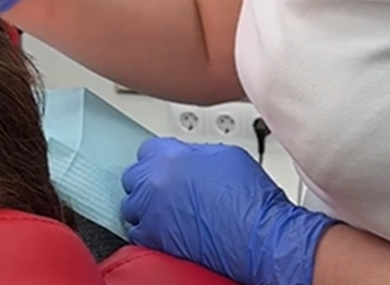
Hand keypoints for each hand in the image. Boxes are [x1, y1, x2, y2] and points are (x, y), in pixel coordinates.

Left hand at [121, 139, 335, 284]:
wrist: (258, 235)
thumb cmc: (248, 197)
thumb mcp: (222, 154)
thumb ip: (192, 153)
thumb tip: (185, 158)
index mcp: (169, 155)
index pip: (146, 151)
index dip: (158, 158)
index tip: (164, 165)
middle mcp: (155, 181)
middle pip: (134, 176)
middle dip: (147, 181)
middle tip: (164, 188)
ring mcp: (152, 211)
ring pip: (132, 205)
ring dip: (145, 206)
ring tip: (164, 210)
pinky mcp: (155, 239)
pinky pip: (137, 232)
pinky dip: (147, 230)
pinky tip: (164, 229)